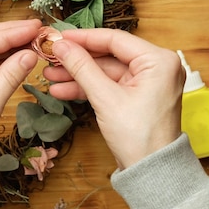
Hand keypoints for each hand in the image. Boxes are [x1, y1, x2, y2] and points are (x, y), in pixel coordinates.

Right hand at [43, 29, 184, 168]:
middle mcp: (156, 67)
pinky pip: (109, 85)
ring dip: (77, 75)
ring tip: (49, 76)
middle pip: (108, 55)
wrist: (150, 172)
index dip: (84, 38)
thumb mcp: (106, 98)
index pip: (115, 39)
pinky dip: (88, 88)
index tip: (59, 36)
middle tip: (50, 57)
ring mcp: (147, 83)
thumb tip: (60, 45)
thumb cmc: (139, 136)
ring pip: (105, 72)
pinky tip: (62, 90)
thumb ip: (82, 67)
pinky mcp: (137, 96)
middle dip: (77, 60)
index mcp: (158, 61)